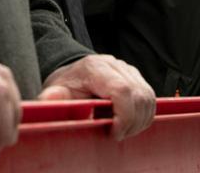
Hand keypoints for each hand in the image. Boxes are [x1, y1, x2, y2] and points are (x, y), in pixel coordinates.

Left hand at [39, 54, 154, 139]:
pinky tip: (129, 123)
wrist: (71, 76)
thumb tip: (48, 100)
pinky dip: (144, 115)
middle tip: (117, 135)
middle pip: (139, 95)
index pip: (122, 90)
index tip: (114, 132)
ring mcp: (128, 70)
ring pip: (148, 97)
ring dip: (140, 120)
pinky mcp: (136, 78)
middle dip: (132, 122)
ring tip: (122, 130)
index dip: (124, 115)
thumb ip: (53, 97)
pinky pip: (150, 98)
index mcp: (95, 67)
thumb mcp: (55, 92)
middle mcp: (115, 65)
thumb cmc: (65, 86)